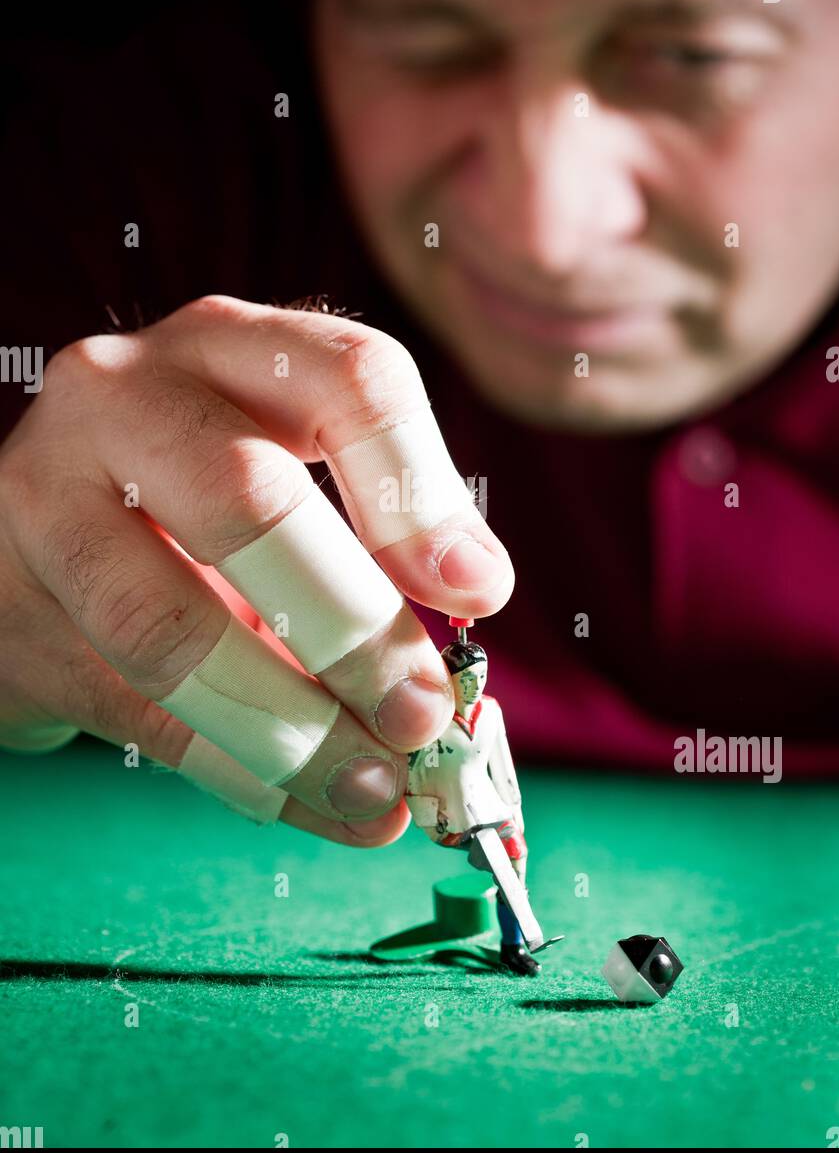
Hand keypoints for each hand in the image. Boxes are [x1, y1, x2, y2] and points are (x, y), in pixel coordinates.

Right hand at [0, 295, 512, 843]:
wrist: (32, 540)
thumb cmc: (192, 507)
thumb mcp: (290, 481)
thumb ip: (378, 542)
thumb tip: (469, 624)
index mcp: (233, 347)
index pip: (349, 379)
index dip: (421, 494)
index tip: (478, 597)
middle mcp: (127, 393)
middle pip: (251, 499)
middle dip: (354, 628)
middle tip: (423, 716)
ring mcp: (47, 494)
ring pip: (170, 623)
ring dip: (292, 727)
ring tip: (377, 790)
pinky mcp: (10, 604)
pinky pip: (134, 707)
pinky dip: (240, 772)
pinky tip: (311, 806)